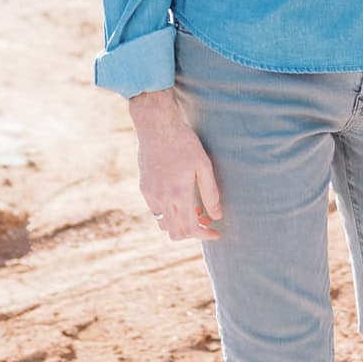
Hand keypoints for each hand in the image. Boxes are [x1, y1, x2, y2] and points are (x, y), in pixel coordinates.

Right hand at [130, 89, 222, 241]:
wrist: (157, 126)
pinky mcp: (144, 188)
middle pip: (175, 232)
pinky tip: (180, 197)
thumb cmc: (184, 142)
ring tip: (194, 207)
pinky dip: (169, 212)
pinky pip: (156, 211)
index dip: (204, 235)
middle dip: (192, 232)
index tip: (216, 233)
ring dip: (179, 223)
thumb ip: (210, 193)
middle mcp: (162, 198)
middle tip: (206, 220)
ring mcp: (150, 194)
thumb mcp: (203, 165)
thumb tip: (217, 216)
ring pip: (164, 224)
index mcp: (179, 194)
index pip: (190, 229)